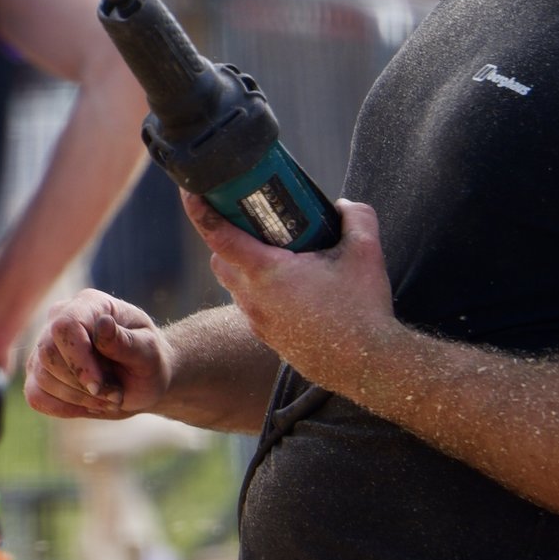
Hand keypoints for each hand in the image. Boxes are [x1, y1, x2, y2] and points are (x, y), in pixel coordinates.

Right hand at [26, 289, 172, 419]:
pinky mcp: (38, 371)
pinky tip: (86, 406)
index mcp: (90, 304)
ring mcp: (45, 344)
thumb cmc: (148, 361)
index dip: (78, 360)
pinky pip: (35, 395)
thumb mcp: (148, 353)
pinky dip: (62, 408)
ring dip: (77, 399)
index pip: (65, 326)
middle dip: (80, 384)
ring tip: (107, 399)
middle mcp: (60, 317)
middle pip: (48, 354)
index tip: (99, 387)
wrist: (142, 380)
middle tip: (115, 395)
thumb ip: (126, 342)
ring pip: (42, 377)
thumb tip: (103, 325)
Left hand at [182, 193, 399, 401]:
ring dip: (244, 266)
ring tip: (278, 254)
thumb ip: (356, 217)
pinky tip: (294, 287)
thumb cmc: (362, 310)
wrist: (367, 367)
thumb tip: (342, 205)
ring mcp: (259, 322)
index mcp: (267, 273)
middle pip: (220, 259)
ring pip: (235, 285)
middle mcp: (254, 298)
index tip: (192, 192)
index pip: (218, 235)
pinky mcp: (269, 338)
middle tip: (250, 222)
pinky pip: (253, 307)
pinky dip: (261, 291)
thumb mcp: (366, 252)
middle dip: (226, 238)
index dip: (201, 210)